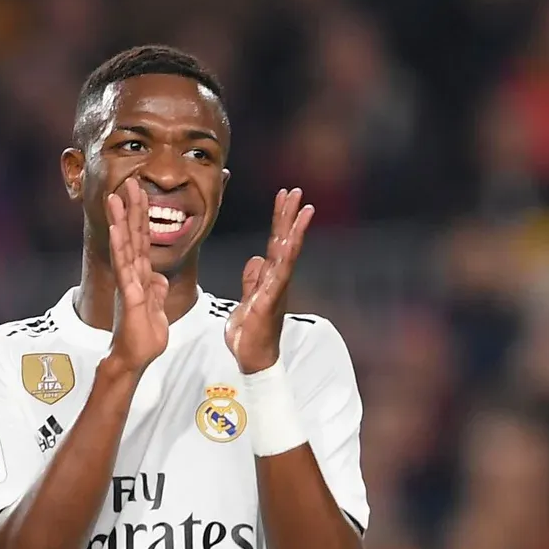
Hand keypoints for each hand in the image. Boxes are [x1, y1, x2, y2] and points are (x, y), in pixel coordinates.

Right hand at [106, 178, 169, 372]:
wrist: (133, 358)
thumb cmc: (143, 336)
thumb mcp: (156, 308)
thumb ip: (156, 290)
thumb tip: (157, 276)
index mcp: (141, 276)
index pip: (143, 241)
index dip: (143, 217)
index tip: (141, 194)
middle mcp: (132, 275)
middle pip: (132, 236)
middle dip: (132, 209)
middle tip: (130, 182)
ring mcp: (128, 283)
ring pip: (125, 246)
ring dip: (121, 220)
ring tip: (116, 197)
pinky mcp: (129, 295)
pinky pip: (125, 267)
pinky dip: (120, 247)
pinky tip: (117, 229)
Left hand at [226, 188, 313, 373]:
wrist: (253, 358)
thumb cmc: (251, 333)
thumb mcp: (246, 300)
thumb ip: (252, 280)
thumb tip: (256, 259)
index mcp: (269, 277)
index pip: (275, 242)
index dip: (279, 219)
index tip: (284, 197)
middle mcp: (277, 280)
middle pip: (284, 241)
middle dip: (289, 215)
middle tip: (296, 190)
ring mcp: (276, 289)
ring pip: (287, 253)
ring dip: (294, 230)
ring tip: (302, 208)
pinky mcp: (269, 301)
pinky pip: (278, 275)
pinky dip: (284, 258)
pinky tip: (287, 242)